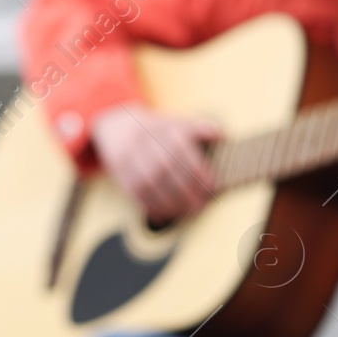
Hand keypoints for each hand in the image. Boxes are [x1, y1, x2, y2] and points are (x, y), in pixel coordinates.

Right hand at [90, 104, 219, 223]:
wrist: (117, 128)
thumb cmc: (156, 131)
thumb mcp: (175, 123)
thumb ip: (198, 128)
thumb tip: (220, 134)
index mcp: (160, 127)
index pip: (179, 149)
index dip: (197, 169)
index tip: (212, 185)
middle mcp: (142, 140)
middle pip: (163, 167)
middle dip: (186, 189)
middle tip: (202, 204)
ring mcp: (128, 157)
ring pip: (149, 183)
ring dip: (170, 202)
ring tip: (188, 211)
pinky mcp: (120, 173)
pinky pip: (135, 193)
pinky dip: (153, 206)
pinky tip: (168, 213)